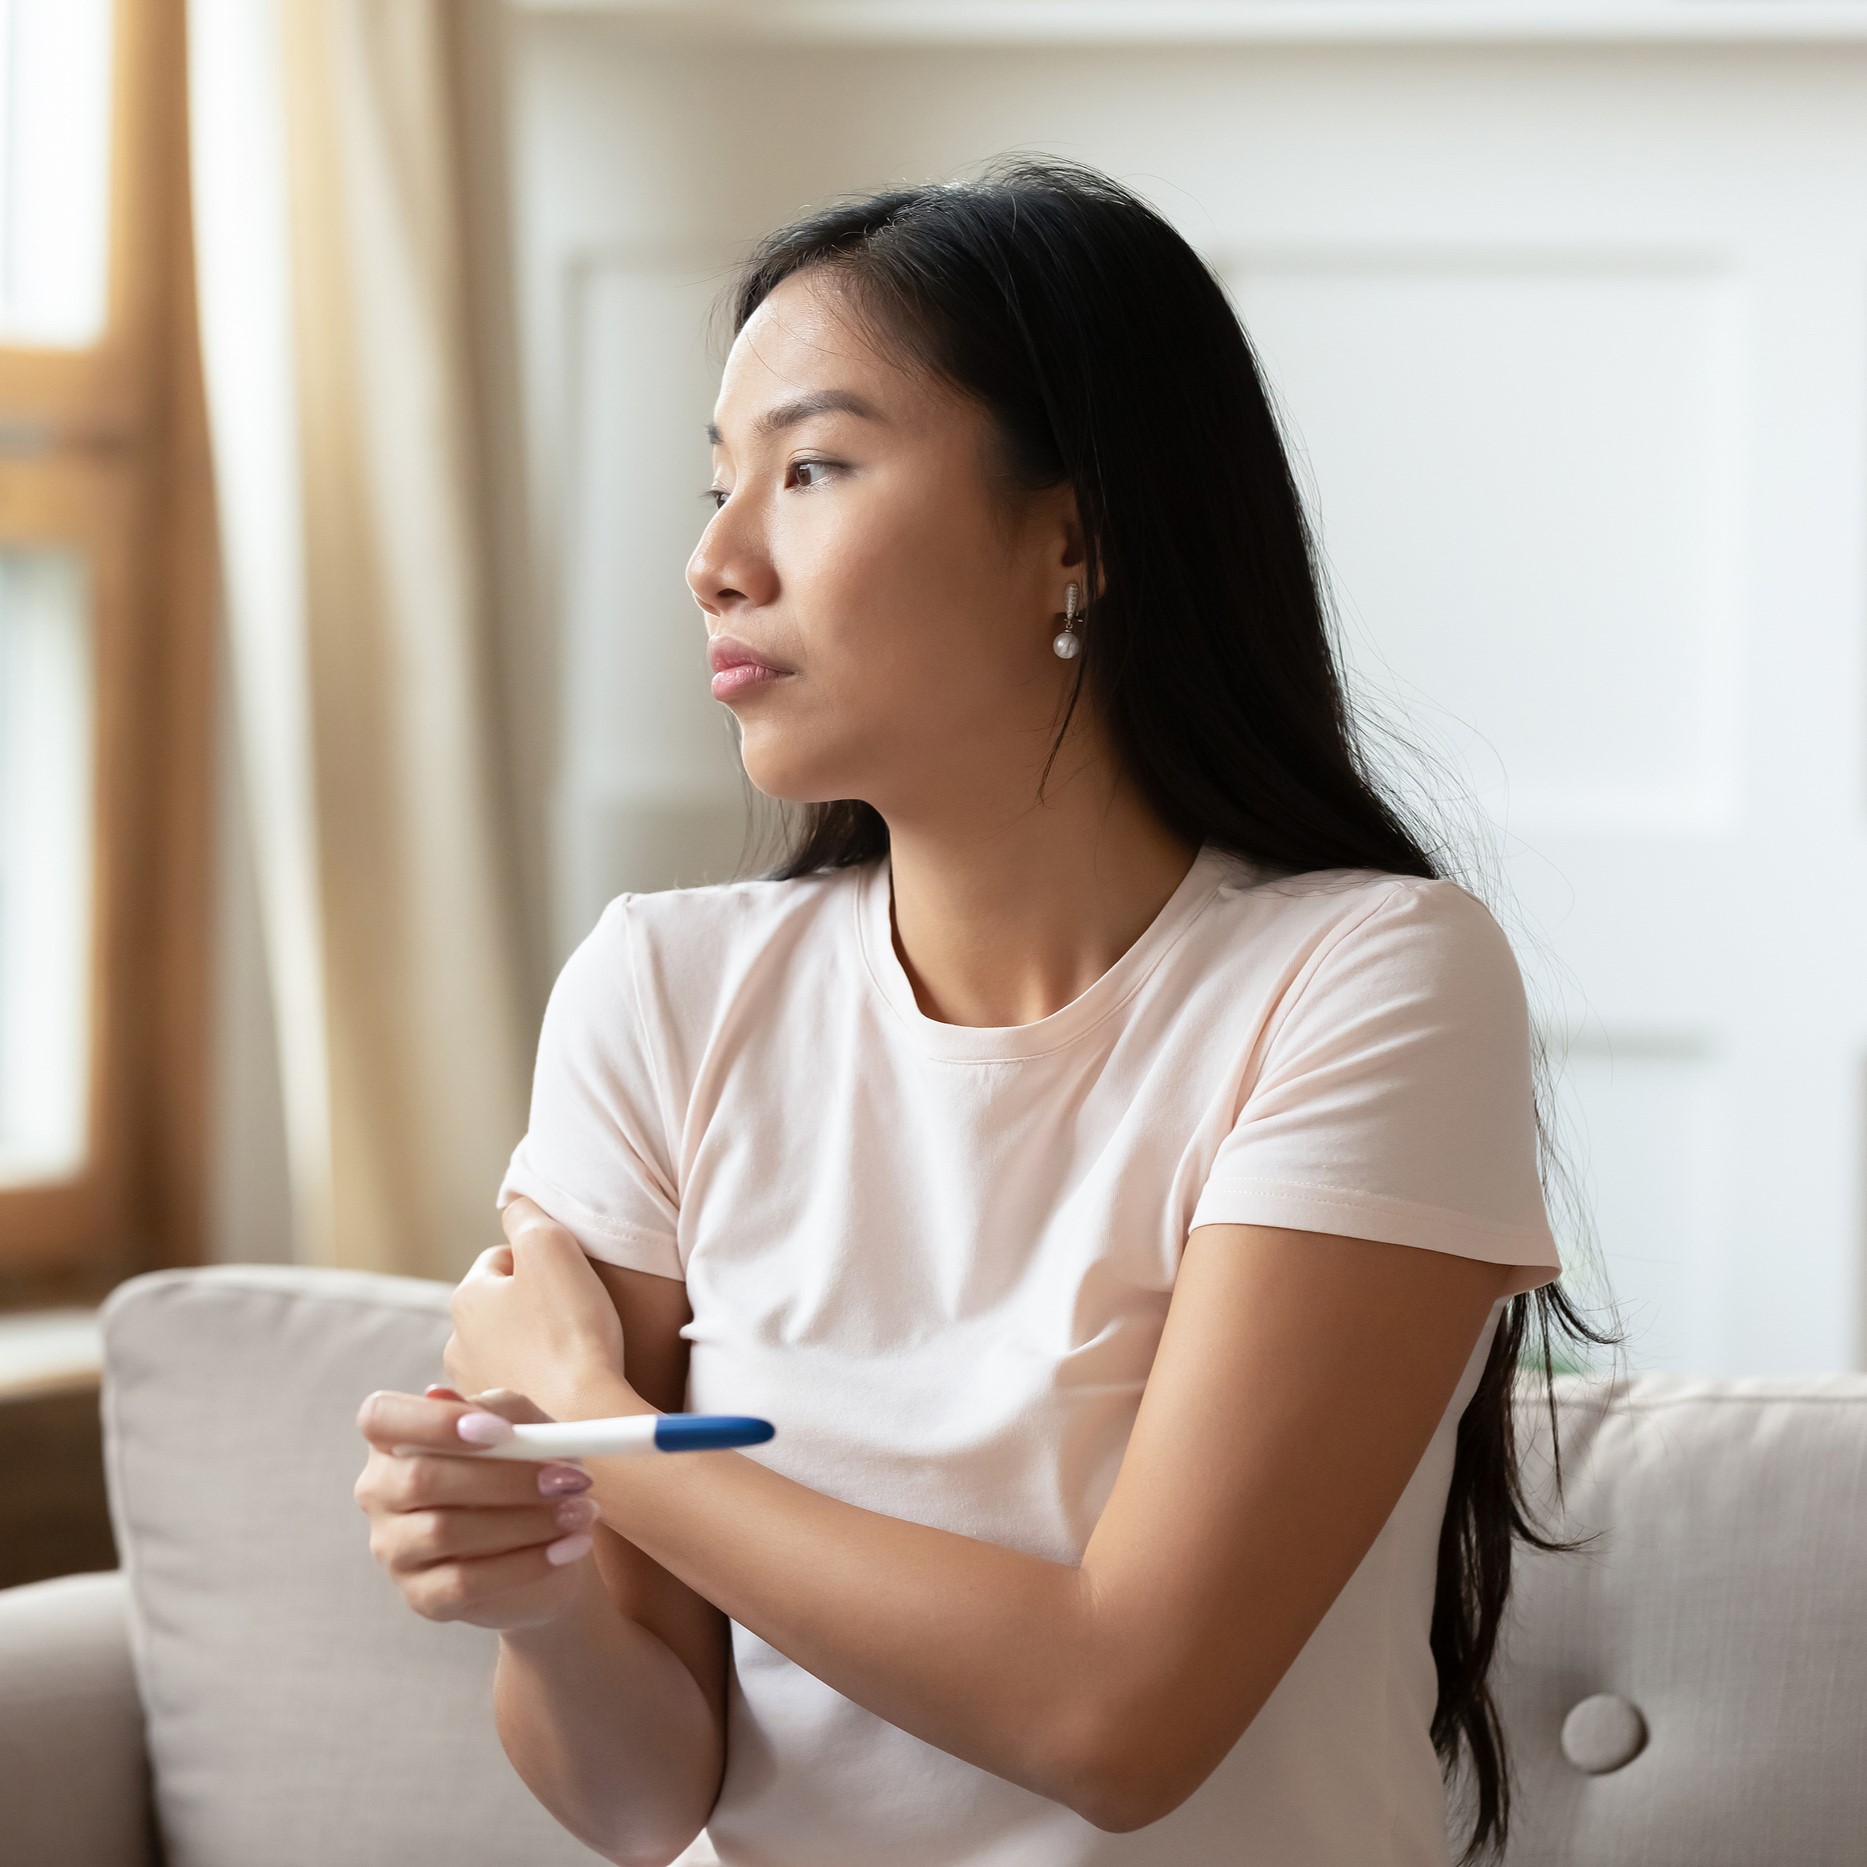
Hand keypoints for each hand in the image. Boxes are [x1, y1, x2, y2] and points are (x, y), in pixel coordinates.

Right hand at [354, 1383, 601, 1629]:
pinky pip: (466, 1581)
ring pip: (445, 1531)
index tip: (498, 1431)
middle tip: (569, 1479)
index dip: (432, 1422)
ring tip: (581, 1511)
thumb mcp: (528, 1429)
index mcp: (397, 1437)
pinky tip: (569, 1548)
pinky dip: (527, 1563)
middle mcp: (381, 1491)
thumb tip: (464, 1404)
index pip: (380, 1416)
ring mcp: (394, 1549)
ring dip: (526, 1520)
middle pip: (419, 1479)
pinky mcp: (421, 1596)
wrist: (549, 1545)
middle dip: (503, 1477)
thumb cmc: (529, 1471)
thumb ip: (505, 1410)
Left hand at [444, 1197, 630, 1419]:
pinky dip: (534, 1383)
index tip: (572, 1279)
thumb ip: (527, 1216)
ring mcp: (473, 1388)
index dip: (541, 1261)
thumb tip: (516, 1204)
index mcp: (467, 1298)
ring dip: (532, 1345)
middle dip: (532, 1305)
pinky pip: (515, 1388)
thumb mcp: (551, 1248)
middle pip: (501, 1306)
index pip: (501, 1259)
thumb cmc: (570, 1332)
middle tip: (576, 1314)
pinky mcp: (493, 1425)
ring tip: (571, 1353)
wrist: (582, 1418)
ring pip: (506, 1349)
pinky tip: (562, 1387)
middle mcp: (457, 1344)